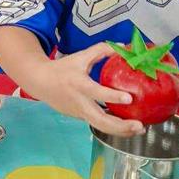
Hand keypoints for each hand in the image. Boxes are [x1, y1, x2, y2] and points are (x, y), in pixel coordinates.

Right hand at [28, 43, 144, 135]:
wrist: (40, 82)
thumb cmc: (61, 69)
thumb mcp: (80, 57)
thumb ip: (101, 50)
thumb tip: (123, 47)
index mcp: (79, 84)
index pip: (97, 92)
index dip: (112, 96)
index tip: (129, 98)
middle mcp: (79, 102)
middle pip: (100, 121)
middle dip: (120, 126)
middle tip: (139, 125)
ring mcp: (79, 113)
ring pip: (100, 127)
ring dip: (120, 131)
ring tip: (138, 129)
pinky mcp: (79, 117)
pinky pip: (97, 124)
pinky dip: (112, 127)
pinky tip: (126, 127)